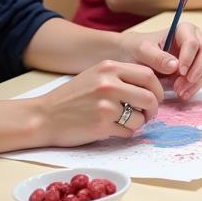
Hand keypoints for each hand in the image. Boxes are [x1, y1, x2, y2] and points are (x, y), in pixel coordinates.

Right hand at [35, 60, 164, 145]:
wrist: (44, 116)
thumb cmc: (72, 97)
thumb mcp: (95, 75)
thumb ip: (121, 77)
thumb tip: (151, 87)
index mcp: (109, 67)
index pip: (148, 75)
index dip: (157, 88)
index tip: (155, 97)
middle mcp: (109, 84)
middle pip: (149, 97)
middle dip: (153, 108)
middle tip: (148, 114)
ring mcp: (105, 105)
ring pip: (140, 117)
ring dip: (139, 123)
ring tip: (127, 122)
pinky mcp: (101, 125)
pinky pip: (128, 131)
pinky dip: (126, 133)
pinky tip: (113, 129)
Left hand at [117, 21, 201, 100]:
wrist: (130, 58)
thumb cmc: (136, 48)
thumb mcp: (142, 50)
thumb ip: (157, 57)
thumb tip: (175, 66)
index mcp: (183, 30)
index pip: (193, 42)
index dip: (189, 57)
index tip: (180, 71)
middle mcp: (193, 41)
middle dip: (198, 69)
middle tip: (184, 83)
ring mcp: (194, 56)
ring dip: (195, 82)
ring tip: (179, 92)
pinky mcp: (192, 70)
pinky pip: (199, 79)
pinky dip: (193, 88)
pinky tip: (182, 95)